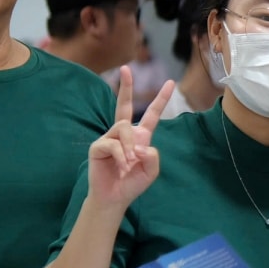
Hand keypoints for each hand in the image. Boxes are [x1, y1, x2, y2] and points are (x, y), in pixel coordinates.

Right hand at [86, 66, 173, 209]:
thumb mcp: (151, 170)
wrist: (115, 198)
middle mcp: (124, 133)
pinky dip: (121, 156)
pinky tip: (122, 166)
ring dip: (130, 147)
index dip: (161, 99)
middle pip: (124, 105)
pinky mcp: (98, 146)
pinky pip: (113, 144)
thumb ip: (153, 155)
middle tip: (126, 69)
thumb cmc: (132, 183)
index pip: (152, 114)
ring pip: (124, 128)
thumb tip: (140, 145)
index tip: (170, 83)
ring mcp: (109, 138)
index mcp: (140, 136)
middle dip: (126, 86)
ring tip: (130, 163)